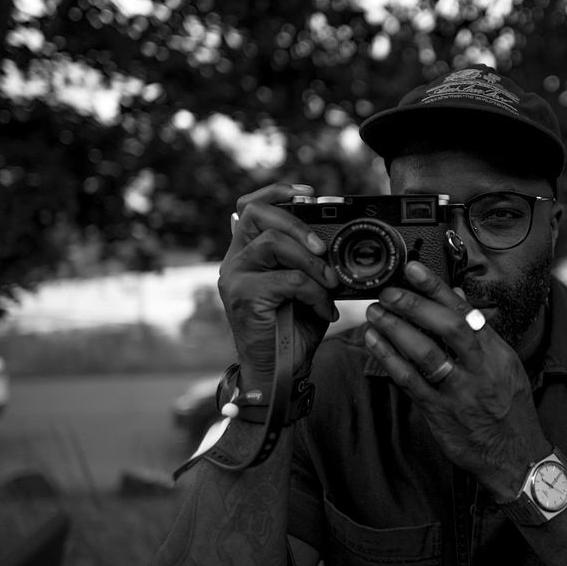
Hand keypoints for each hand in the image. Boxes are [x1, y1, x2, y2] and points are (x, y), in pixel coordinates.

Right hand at [219, 183, 340, 381]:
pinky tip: (324, 310)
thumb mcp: (305, 287)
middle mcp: (235, 260)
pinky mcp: (244, 296)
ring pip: (275, 244)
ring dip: (312, 262)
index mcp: (247, 253)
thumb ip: (307, 261)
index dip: (277, 192)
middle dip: (297, 223)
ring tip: (330, 283)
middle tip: (323, 248)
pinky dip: (315, 293)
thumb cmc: (292, 330)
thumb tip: (330, 238)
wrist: (279, 372)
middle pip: (258, 214)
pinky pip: (288, 279)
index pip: (250, 207)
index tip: (309, 195)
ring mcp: (235, 277)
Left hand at [361, 261, 550, 500]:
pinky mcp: (440, 413)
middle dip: (415, 304)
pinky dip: (390, 359)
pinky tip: (374, 342)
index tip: (414, 269)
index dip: (438, 288)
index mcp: (497, 353)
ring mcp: (460, 392)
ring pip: (426, 354)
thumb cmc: (509, 410)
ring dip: (396, 329)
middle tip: (389, 291)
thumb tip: (459, 296)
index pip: (466, 312)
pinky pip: (411, 382)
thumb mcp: (505, 366)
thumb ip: (479, 331)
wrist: (516, 457)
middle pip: (448, 328)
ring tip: (375, 313)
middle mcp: (481, 369)